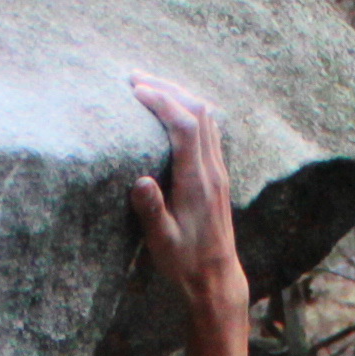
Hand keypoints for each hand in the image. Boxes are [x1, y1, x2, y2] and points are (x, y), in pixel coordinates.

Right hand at [127, 76, 246, 324]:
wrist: (217, 277)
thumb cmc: (185, 262)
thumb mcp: (162, 242)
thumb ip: (151, 210)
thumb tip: (139, 181)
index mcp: (197, 183)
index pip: (184, 128)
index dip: (162, 103)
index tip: (136, 91)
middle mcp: (212, 171)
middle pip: (198, 112)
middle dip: (168, 89)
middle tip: (136, 78)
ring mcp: (218, 170)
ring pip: (206, 118)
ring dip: (180, 96)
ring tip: (150, 86)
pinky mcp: (217, 175)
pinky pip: (208, 130)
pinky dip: (188, 111)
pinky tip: (172, 110)